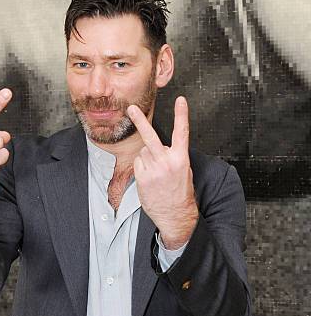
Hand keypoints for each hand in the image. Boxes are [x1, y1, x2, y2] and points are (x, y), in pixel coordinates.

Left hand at [126, 96, 198, 248]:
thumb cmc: (180, 192)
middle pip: (150, 137)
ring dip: (147, 159)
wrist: (175, 215)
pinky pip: (138, 164)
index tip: (181, 100)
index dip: (182, 115)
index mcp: (181, 159)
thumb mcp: (184, 171)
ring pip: (143, 153)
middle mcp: (166, 162)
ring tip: (156, 173)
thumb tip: (159, 148)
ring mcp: (152, 170)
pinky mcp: (142, 178)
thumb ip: (174, 156)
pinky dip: (142, 168)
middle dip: (139, 121)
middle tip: (131, 108)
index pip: (182, 132)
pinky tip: (150, 179)